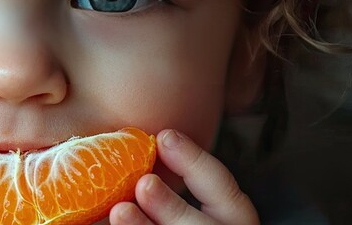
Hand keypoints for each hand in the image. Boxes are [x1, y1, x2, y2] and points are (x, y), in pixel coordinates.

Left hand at [109, 129, 257, 224]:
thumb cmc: (169, 220)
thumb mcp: (182, 212)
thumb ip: (163, 194)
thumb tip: (127, 165)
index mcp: (231, 222)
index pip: (225, 190)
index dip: (197, 162)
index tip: (164, 136)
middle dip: (175, 207)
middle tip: (145, 183)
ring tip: (120, 212)